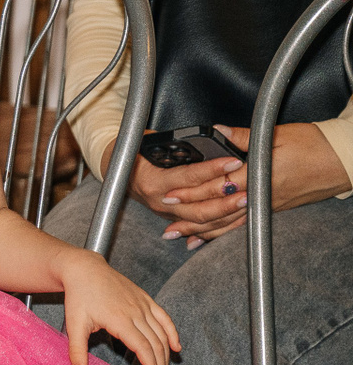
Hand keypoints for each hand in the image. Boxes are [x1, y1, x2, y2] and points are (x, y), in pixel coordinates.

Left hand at [57, 247, 179, 364]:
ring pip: (162, 334)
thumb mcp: (74, 324)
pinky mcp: (145, 299)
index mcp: (120, 320)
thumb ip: (77, 351)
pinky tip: (176, 347)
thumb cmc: (78, 296)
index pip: (143, 348)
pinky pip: (164, 318)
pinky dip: (172, 333)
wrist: (83, 269)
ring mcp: (143, 304)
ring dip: (166, 355)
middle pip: (156, 344)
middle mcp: (136, 312)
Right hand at [109, 138, 244, 242]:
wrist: (116, 169)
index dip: (213, 170)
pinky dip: (219, 224)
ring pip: (201, 221)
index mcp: (153, 180)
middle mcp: (159, 201)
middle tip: (247, 190)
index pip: (189, 177)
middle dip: (225, 200)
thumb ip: (176, 144)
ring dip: (226, 215)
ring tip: (247, 204)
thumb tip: (209, 139)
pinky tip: (236, 220)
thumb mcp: (150, 141)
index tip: (233, 162)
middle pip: (198, 207)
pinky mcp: (173, 218)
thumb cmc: (134, 151)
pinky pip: (199, 226)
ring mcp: (166, 213)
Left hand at [131, 124, 351, 250]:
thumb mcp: (278, 135)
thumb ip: (244, 137)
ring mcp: (268, 205)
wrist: (345, 161)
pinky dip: (224, 232)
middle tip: (166, 223)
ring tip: (180, 237)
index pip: (218, 186)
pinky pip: (243, 224)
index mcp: (260, 175)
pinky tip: (207, 240)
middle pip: (220, 210)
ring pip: (230, 222)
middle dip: (191, 216)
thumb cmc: (315, 145)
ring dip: (204, 230)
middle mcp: (262, 195)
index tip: (171, 195)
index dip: (193, 191)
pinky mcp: (273, 208)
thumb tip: (218, 132)